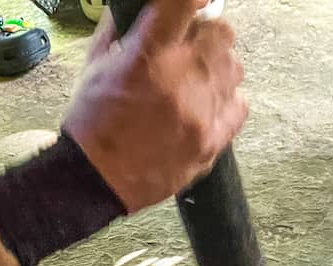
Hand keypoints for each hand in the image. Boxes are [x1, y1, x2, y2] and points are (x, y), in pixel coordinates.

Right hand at [64, 0, 247, 212]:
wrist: (94, 180)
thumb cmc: (92, 122)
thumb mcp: (96, 64)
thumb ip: (122, 27)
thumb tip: (147, 5)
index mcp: (148, 54)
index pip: (186, 1)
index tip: (193, 3)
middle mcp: (181, 80)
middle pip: (222, 32)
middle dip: (207, 33)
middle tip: (190, 47)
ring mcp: (200, 115)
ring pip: (234, 68)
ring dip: (218, 67)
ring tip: (197, 80)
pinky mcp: (210, 143)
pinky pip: (239, 107)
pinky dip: (227, 100)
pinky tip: (208, 104)